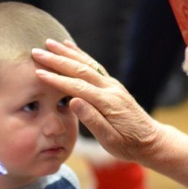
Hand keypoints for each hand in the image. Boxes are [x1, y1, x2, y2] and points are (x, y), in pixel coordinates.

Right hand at [33, 39, 187, 188]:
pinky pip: (94, 66)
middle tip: (36, 52)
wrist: (151, 141)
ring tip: (49, 43)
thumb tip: (73, 101)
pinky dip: (80, 54)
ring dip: (67, 52)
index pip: (78, 87)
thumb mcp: (110, 140)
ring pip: (87, 63)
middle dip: (57, 60)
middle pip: (81, 69)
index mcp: (108, 103)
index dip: (57, 79)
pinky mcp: (112, 85)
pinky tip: (70, 47)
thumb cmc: (129, 145)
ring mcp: (112, 84)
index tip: (38, 72)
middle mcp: (111, 89)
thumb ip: (92, 120)